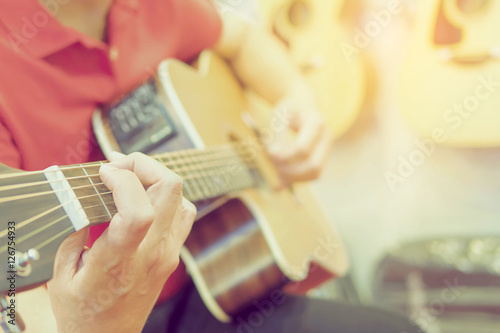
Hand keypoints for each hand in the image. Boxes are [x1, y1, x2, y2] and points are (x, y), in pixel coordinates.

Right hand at [47, 152, 195, 332]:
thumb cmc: (83, 311)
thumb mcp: (61, 274)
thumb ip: (73, 231)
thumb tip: (82, 194)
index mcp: (119, 260)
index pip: (139, 210)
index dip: (124, 179)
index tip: (103, 172)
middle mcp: (152, 253)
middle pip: (170, 189)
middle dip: (143, 163)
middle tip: (117, 165)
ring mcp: (168, 252)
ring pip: (181, 196)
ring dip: (155, 176)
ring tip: (129, 176)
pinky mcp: (174, 253)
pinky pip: (184, 212)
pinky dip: (167, 195)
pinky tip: (146, 195)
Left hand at [266, 84, 333, 184]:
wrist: (301, 103)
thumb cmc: (289, 109)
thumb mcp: (279, 116)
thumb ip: (276, 136)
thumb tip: (273, 156)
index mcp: (316, 122)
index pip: (302, 148)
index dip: (284, 156)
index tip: (269, 155)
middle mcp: (326, 137)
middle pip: (314, 165)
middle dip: (291, 171)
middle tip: (273, 167)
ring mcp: (327, 148)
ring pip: (315, 174)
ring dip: (294, 178)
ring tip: (276, 172)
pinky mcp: (322, 157)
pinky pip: (312, 175)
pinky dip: (297, 180)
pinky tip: (281, 180)